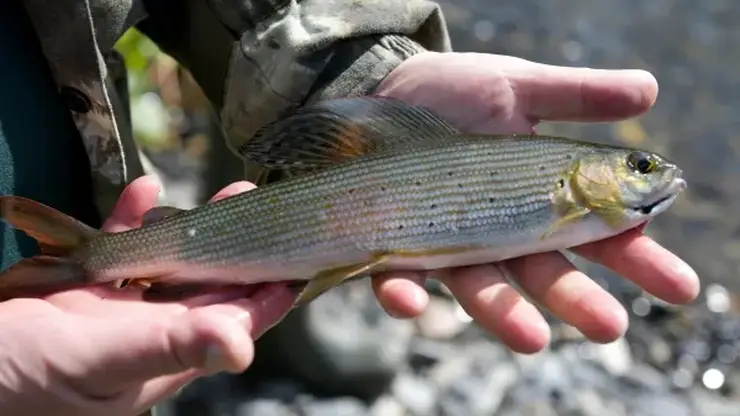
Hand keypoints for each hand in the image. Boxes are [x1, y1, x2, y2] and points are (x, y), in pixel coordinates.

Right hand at [0, 176, 294, 415]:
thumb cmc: (19, 381)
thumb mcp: (100, 360)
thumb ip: (170, 347)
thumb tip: (244, 348)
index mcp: (168, 356)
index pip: (238, 320)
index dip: (270, 289)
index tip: (302, 251)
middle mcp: (151, 333)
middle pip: (211, 283)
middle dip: (242, 245)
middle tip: (261, 200)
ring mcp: (117, 311)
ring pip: (171, 262)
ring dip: (195, 227)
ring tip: (227, 190)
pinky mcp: (81, 290)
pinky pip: (116, 247)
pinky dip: (131, 219)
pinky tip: (143, 188)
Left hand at [370, 51, 698, 352]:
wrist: (383, 87)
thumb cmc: (454, 91)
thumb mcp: (517, 87)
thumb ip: (576, 95)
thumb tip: (650, 91)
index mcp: (538, 197)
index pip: (597, 233)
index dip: (638, 258)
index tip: (679, 287)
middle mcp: (497, 230)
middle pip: (545, 272)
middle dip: (578, 300)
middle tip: (612, 326)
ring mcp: (447, 243)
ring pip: (480, 288)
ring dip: (504, 314)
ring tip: (533, 340)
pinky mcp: (395, 246)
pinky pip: (399, 277)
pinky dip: (407, 292)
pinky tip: (412, 302)